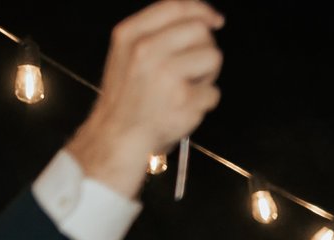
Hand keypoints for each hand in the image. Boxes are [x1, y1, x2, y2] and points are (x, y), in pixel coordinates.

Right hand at [65, 2, 223, 196]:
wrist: (119, 133)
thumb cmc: (129, 95)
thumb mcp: (128, 52)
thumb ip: (157, 32)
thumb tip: (201, 19)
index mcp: (131, 34)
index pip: (175, 7)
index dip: (201, 10)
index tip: (215, 19)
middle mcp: (146, 49)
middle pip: (200, 31)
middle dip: (204, 47)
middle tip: (194, 67)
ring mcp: (166, 74)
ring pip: (213, 58)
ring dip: (208, 74)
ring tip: (187, 87)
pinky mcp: (184, 98)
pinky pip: (214, 92)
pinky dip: (205, 101)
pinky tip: (185, 106)